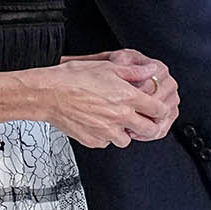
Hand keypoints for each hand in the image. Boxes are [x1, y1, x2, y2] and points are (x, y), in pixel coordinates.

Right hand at [39, 53, 179, 148]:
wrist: (49, 94)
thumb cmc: (73, 79)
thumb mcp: (107, 67)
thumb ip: (133, 71)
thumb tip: (150, 70)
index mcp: (127, 97)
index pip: (158, 110)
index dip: (161, 110)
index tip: (158, 109)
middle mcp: (120, 116)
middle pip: (149, 130)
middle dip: (149, 126)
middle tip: (143, 120)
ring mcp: (107, 131)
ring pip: (127, 140)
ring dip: (125, 132)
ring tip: (115, 121)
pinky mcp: (94, 140)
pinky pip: (106, 142)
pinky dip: (105, 136)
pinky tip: (98, 124)